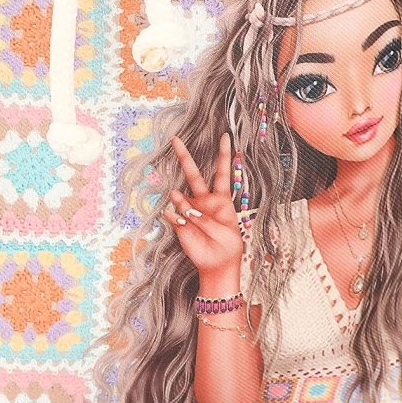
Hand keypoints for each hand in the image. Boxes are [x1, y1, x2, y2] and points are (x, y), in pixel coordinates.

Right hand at [166, 134, 244, 280]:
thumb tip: (182, 207)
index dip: (224, 155)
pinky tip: (182, 224)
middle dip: (184, 156)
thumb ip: (206, 219)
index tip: (225, 137)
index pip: (222, 173)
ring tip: (190, 217)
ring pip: (181, 198)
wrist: (217, 266)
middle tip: (175, 139)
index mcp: (221, 200)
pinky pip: (174, 217)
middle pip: (193, 175)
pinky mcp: (180, 223)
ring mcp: (190, 211)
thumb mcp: (226, 232)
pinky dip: (177, 220)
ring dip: (183, 204)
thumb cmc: (226, 247)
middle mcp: (204, 201)